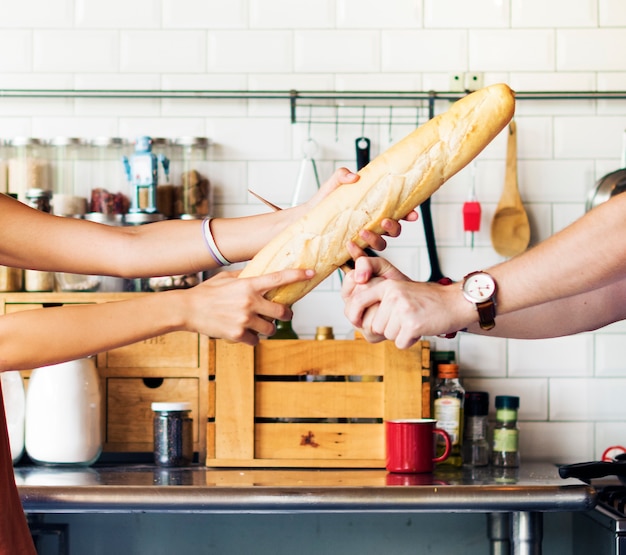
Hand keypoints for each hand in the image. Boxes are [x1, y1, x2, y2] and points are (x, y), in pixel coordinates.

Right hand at [183, 268, 314, 345]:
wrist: (187, 309)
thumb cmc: (206, 292)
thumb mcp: (226, 278)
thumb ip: (244, 276)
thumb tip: (258, 272)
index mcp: (248, 285)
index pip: (278, 278)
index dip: (297, 275)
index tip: (311, 273)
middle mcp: (249, 302)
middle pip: (282, 312)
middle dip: (286, 314)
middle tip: (285, 314)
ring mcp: (244, 319)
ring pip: (270, 329)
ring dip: (268, 328)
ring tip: (258, 324)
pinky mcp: (237, 334)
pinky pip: (255, 340)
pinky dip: (252, 338)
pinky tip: (244, 332)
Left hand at [304, 167, 419, 251]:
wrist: (307, 220)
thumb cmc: (324, 203)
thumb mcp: (332, 186)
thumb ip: (341, 176)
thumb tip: (354, 176)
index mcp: (374, 210)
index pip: (397, 212)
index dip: (408, 214)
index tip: (412, 214)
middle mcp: (372, 226)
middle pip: (394, 231)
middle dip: (394, 228)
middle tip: (384, 221)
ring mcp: (363, 240)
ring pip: (381, 245)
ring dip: (376, 240)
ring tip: (362, 233)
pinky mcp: (351, 251)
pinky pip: (361, 257)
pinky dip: (358, 254)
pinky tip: (349, 246)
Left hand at [342, 254, 467, 348]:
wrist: (455, 302)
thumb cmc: (428, 300)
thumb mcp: (400, 291)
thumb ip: (380, 300)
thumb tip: (360, 321)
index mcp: (387, 285)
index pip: (357, 301)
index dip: (353, 314)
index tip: (357, 322)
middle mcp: (393, 295)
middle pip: (375, 325)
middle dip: (389, 328)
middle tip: (406, 318)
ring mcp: (402, 309)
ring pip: (387, 335)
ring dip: (400, 334)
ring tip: (414, 321)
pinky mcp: (412, 324)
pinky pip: (400, 343)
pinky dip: (409, 341)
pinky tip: (420, 329)